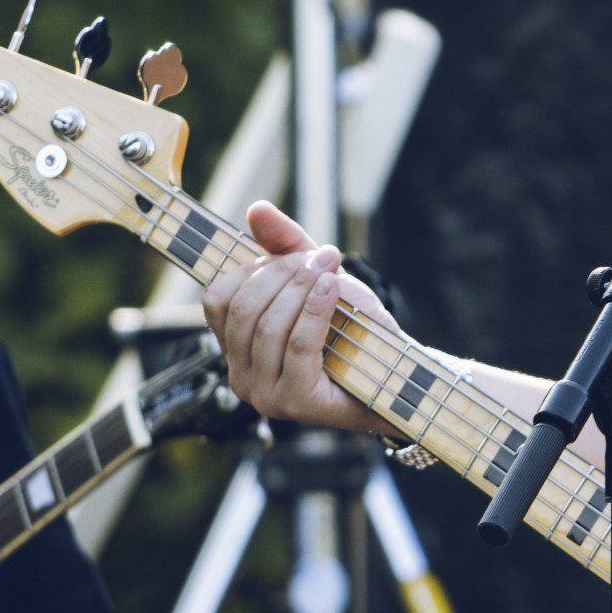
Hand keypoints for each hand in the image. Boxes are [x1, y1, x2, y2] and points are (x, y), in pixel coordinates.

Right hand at [201, 200, 387, 435]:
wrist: (393, 374)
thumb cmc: (350, 330)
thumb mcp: (315, 280)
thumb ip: (285, 246)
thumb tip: (256, 209)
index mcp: (235, 348)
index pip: (217, 300)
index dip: (252, 269)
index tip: (296, 254)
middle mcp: (241, 377)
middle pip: (243, 310)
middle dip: (282, 274)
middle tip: (320, 258)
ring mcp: (265, 395)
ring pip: (269, 327)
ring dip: (302, 288)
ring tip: (330, 269)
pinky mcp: (296, 403)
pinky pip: (297, 345)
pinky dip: (315, 310)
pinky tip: (332, 288)